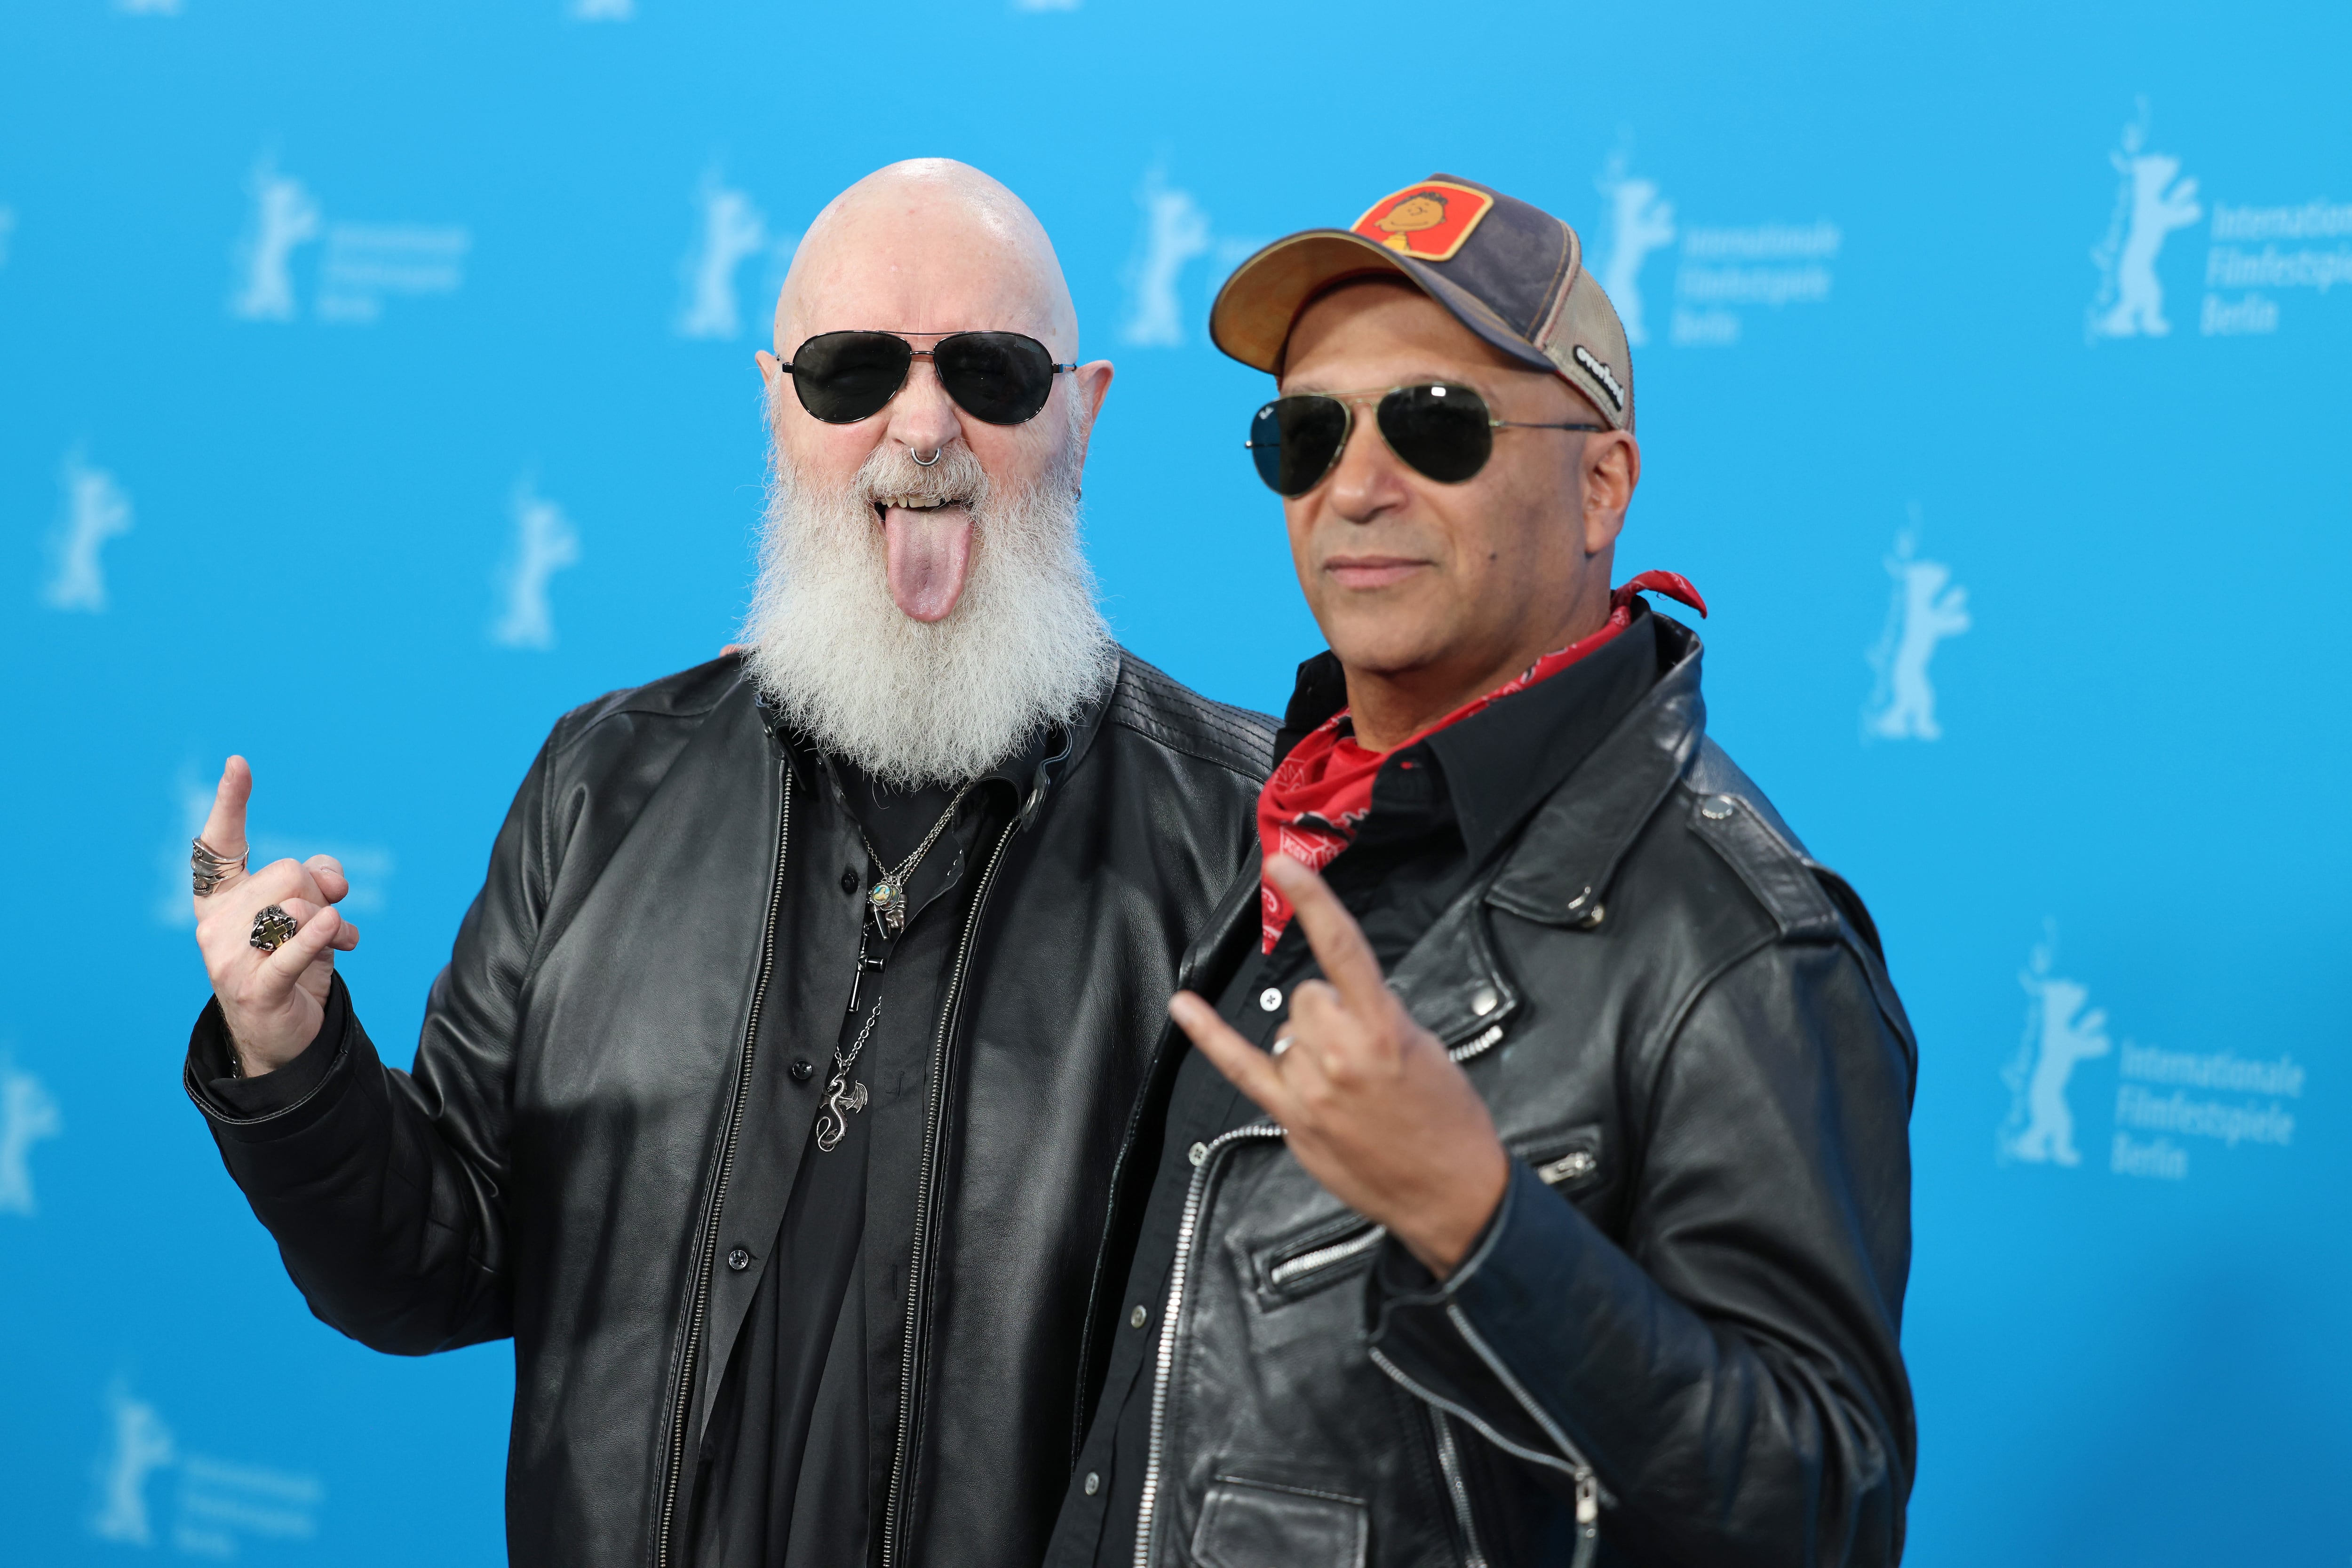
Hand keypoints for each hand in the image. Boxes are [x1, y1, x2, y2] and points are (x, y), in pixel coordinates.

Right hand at [190, 757, 360, 1075]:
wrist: (279, 1035)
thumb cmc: (290, 962)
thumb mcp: (302, 912)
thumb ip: (315, 879)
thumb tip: (333, 877)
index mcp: (220, 900)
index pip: (219, 844)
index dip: (230, 803)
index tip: (239, 763)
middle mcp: (216, 925)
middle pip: (291, 873)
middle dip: (322, 891)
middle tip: (324, 922)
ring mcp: (230, 959)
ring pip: (302, 908)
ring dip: (334, 925)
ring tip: (331, 946)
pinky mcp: (257, 989)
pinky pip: (292, 951)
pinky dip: (316, 940)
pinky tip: (334, 930)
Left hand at [1170, 855, 1509, 1277]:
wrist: (1452, 1193)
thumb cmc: (1448, 1120)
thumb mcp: (1426, 1049)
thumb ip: (1377, 1016)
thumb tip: (1338, 1003)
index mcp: (1384, 1029)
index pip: (1341, 948)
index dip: (1311, 900)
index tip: (1284, 867)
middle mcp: (1340, 1055)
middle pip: (1306, 995)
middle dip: (1328, 1010)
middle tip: (1361, 1049)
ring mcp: (1310, 1089)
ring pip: (1285, 1031)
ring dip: (1308, 1043)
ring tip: (1347, 1082)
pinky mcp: (1292, 1119)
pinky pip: (1241, 1068)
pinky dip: (1209, 1034)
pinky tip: (1185, 1007)